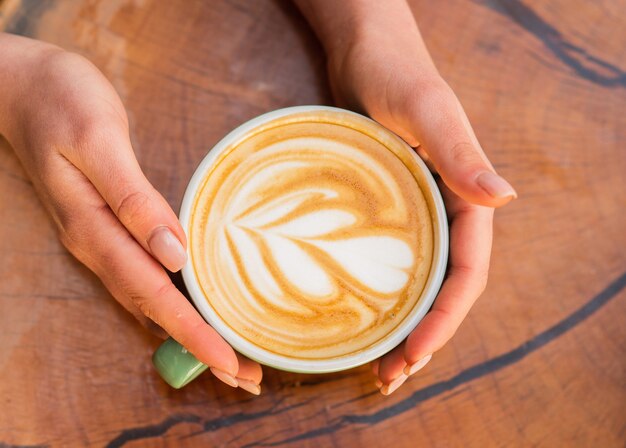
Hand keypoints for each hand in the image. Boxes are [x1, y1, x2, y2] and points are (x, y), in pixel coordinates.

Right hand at [0, 33, 261, 392]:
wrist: (26, 86)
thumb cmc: (63, 103)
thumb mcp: (99, 142)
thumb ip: (133, 199)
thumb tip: (173, 251)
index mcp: (95, 229)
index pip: (153, 294)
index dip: (192, 331)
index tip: (228, 362)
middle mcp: (98, 245)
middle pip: (154, 309)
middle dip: (199, 346)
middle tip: (245, 377)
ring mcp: (101, 239)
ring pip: (150, 299)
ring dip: (190, 331)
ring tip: (230, 356)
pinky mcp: (109, 227)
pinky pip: (145, 277)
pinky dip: (174, 302)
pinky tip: (194, 309)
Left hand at [317, 4, 515, 393]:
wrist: (364, 51)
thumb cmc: (396, 72)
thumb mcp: (426, 111)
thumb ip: (461, 154)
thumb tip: (503, 199)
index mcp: (465, 197)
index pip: (467, 272)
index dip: (445, 319)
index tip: (415, 353)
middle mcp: (444, 212)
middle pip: (442, 289)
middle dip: (423, 337)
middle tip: (390, 378)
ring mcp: (414, 214)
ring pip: (415, 282)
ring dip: (400, 327)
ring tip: (377, 367)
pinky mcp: (383, 210)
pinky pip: (386, 262)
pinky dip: (377, 296)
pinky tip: (357, 319)